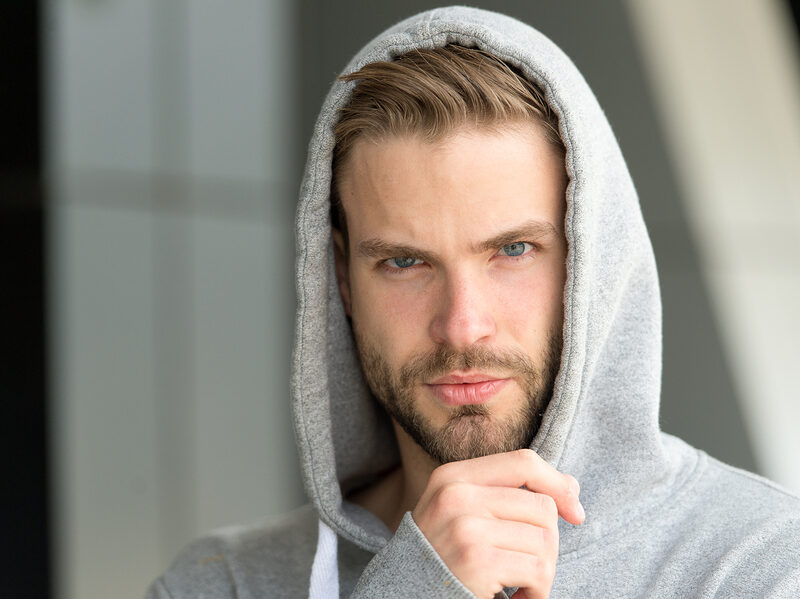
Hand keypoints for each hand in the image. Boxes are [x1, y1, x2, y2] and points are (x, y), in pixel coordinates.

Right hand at [411, 449, 583, 598]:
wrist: (403, 596)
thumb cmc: (443, 557)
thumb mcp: (461, 512)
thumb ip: (506, 494)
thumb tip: (571, 486)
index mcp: (452, 477)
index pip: (523, 462)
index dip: (557, 483)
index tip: (576, 511)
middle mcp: (456, 496)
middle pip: (542, 506)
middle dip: (546, 542)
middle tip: (526, 565)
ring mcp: (465, 527)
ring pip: (546, 540)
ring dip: (542, 572)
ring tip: (518, 582)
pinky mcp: (477, 561)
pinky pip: (539, 571)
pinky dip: (537, 592)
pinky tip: (515, 597)